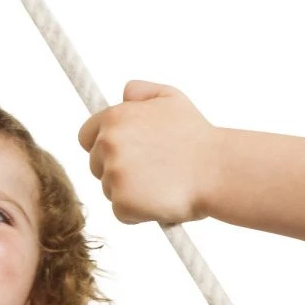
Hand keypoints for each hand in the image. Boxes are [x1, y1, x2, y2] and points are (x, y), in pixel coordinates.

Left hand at [78, 81, 218, 225]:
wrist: (218, 170)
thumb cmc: (198, 136)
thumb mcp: (171, 99)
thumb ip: (141, 91)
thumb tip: (122, 94)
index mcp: (114, 118)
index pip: (86, 137)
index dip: (104, 147)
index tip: (125, 155)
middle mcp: (108, 143)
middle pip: (96, 166)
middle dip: (118, 171)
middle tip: (152, 172)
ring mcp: (114, 173)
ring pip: (109, 189)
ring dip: (130, 192)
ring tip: (161, 185)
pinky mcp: (123, 202)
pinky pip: (121, 212)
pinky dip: (138, 213)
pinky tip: (161, 201)